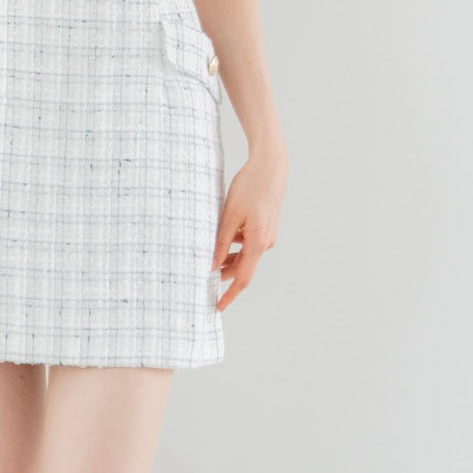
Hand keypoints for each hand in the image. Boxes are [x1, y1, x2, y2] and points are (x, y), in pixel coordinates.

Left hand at [212, 141, 288, 310]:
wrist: (271, 165)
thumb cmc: (250, 186)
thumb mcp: (230, 215)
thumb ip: (221, 242)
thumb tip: (211, 265)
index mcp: (258, 242)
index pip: (243, 278)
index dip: (230, 295)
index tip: (218, 307)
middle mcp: (266, 242)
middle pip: (242, 267)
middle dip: (223, 275)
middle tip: (201, 277)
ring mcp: (268, 235)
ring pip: (244, 255)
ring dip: (227, 258)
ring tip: (207, 254)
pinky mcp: (266, 227)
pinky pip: (248, 243)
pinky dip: (234, 245)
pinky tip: (222, 236)